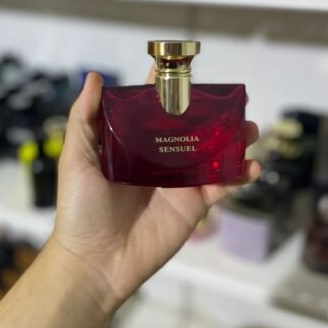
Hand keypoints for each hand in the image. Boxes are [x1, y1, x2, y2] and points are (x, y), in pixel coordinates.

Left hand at [52, 71, 259, 315]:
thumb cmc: (81, 207)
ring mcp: (179, 181)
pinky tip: (251, 165)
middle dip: (213, 113)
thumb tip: (96, 77)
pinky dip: (240, 175)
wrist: (96, 260)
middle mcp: (159, 158)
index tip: (182, 67)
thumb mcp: (77, 157)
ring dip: (235, 140)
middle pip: (192, 128)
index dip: (168, 89)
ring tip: (250, 128)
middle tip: (232, 100)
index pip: (154, 110)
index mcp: (133, 144)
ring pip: (213, 154)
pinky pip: (222, 186)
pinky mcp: (193, 205)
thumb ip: (84, 117)